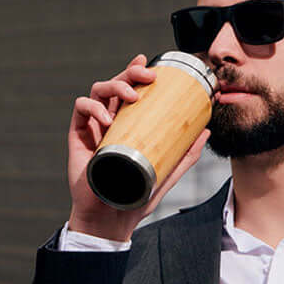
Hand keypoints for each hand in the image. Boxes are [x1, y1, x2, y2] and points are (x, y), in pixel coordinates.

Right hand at [66, 54, 209, 241]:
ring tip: (132, 97)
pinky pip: (81, 109)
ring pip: (99, 90)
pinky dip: (93, 106)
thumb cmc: (136, 196)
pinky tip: (107, 118)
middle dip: (130, 73)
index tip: (150, 64)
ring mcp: (93, 127)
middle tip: (148, 76)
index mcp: (128, 124)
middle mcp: (110, 120)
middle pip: (117, 84)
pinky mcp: (78, 136)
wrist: (111, 218)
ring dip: (115, 85)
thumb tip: (206, 131)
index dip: (137, 72)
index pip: (131, 90)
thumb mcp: (167, 172)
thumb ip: (185, 154)